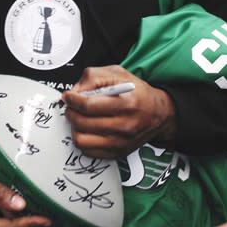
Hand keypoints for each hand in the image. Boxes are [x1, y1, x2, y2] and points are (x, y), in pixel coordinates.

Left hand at [61, 65, 175, 159]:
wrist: (158, 113)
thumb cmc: (138, 93)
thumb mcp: (119, 74)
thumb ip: (94, 77)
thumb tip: (74, 91)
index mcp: (125, 103)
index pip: (88, 105)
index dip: (72, 100)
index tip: (67, 96)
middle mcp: (124, 125)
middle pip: (82, 123)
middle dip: (71, 112)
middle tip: (71, 106)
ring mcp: (120, 142)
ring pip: (82, 140)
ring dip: (74, 127)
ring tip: (78, 118)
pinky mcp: (117, 153)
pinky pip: (88, 151)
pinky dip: (82, 139)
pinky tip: (86, 129)